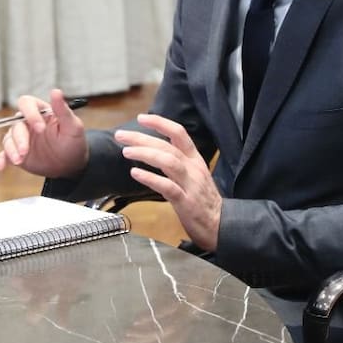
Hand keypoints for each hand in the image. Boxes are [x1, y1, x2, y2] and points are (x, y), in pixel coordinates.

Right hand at [0, 88, 88, 177]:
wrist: (70, 164)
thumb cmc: (73, 142)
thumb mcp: (73, 126)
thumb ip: (63, 110)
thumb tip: (56, 91)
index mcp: (40, 111)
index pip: (27, 104)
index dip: (30, 114)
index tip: (40, 128)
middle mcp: (27, 123)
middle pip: (15, 124)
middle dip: (20, 138)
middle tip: (25, 150)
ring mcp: (21, 138)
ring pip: (8, 139)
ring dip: (11, 150)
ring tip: (19, 160)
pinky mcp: (17, 152)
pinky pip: (5, 154)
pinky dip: (1, 159)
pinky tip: (0, 166)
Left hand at [115, 113, 220, 250]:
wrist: (221, 225)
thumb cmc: (203, 202)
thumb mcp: (194, 175)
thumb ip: (177, 162)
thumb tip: (154, 151)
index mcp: (195, 160)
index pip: (179, 133)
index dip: (160, 123)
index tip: (142, 118)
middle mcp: (193, 168)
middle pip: (167, 146)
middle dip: (142, 138)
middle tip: (121, 135)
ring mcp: (190, 184)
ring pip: (168, 161)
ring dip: (145, 154)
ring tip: (126, 151)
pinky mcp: (186, 202)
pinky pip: (167, 187)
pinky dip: (150, 178)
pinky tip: (135, 173)